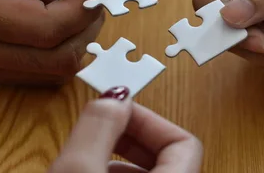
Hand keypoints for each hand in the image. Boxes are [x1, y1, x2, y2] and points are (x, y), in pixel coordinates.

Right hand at [49, 86, 202, 172]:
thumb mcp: (79, 172)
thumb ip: (98, 130)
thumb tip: (113, 97)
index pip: (184, 142)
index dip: (149, 120)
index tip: (115, 112)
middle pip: (165, 157)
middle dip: (129, 138)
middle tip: (97, 130)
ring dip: (116, 160)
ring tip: (84, 159)